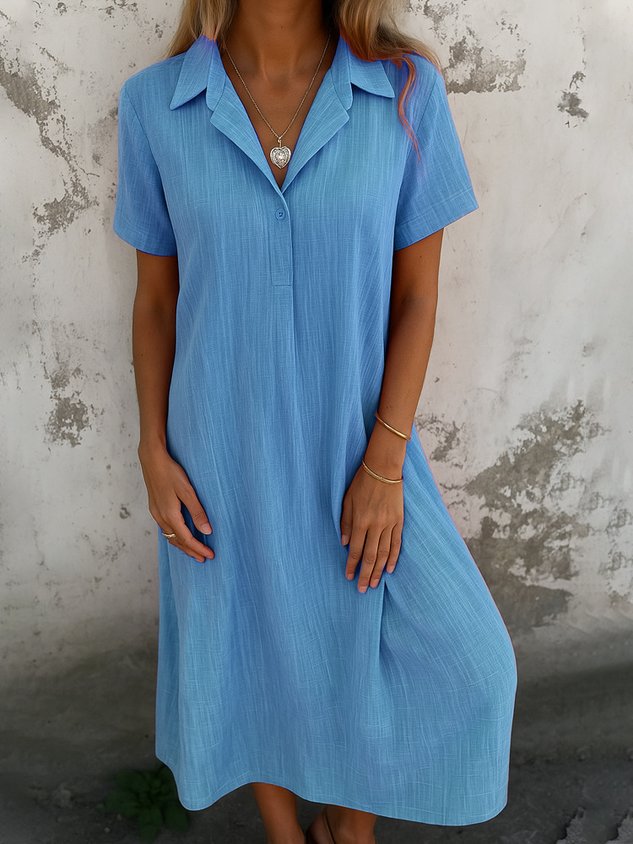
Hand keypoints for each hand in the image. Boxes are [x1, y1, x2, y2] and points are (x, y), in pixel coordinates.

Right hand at [138, 444, 214, 562]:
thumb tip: (207, 531)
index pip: (187, 539)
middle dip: (191, 551)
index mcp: (170, 515)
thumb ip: (197, 511)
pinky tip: (180, 536)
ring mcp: (156, 513)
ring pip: (170, 536)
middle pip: (177, 541)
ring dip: (182, 546)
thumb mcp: (187, 491)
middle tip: (203, 559)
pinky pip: (165, 529)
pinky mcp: (155, 508)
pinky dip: (175, 537)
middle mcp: (161, 517)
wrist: (152, 459)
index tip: (210, 555)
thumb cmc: (171, 472)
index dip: (199, 548)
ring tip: (193, 552)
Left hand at [340, 461, 403, 591]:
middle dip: (365, 574)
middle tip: (362, 589)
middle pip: (370, 556)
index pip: (355, 550)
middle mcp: (375, 525)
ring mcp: (389, 524)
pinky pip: (396, 543)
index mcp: (360, 521)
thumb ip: (345, 523)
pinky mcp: (399, 521)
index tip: (349, 577)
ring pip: (384, 553)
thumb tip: (343, 543)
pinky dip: (393, 558)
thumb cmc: (361, 483)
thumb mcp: (347, 500)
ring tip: (374, 584)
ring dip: (378, 570)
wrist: (383, 468)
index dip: (351, 565)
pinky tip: (389, 569)